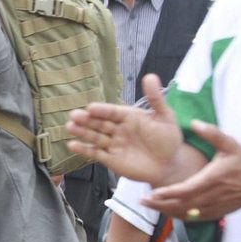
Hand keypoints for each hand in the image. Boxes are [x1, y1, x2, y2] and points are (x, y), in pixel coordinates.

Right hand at [67, 75, 181, 183]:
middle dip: (86, 120)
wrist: (170, 165)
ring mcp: (113, 144)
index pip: (112, 112)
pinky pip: (95, 153)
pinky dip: (83, 150)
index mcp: (128, 117)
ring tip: (69, 127)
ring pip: (94, 137)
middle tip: (74, 115)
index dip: (102, 110)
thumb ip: (155, 99)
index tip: (91, 108)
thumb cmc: (168, 139)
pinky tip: (72, 145)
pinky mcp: (110, 159)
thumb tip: (150, 76)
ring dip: (82, 132)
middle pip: (99, 123)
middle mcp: (117, 129)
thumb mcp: (165, 117)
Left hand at [143, 120, 240, 219]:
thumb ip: (213, 134)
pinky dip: (180, 216)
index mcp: (213, 179)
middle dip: (161, 205)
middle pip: (182, 205)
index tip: (152, 193)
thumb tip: (195, 123)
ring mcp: (214, 207)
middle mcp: (212, 196)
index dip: (169, 193)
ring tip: (150, 206)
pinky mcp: (217, 213)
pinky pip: (195, 218)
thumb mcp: (231, 145)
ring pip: (187, 214)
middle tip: (142, 201)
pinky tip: (168, 212)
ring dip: (167, 212)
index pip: (187, 190)